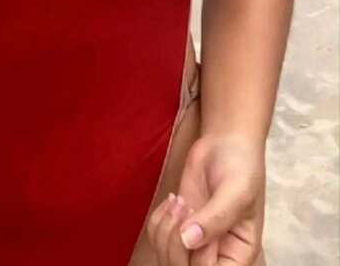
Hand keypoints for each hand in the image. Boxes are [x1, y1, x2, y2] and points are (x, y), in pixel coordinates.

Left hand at [146, 132, 264, 264]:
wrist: (225, 143)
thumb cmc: (241, 167)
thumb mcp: (237, 191)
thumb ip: (216, 218)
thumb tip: (189, 240)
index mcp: (238, 255)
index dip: (199, 257)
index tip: (196, 221)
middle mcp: (216, 254)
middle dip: (175, 242)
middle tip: (183, 206)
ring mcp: (194, 241)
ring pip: (166, 258)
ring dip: (164, 230)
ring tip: (178, 201)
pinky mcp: (177, 226)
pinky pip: (156, 239)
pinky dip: (157, 221)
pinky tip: (171, 201)